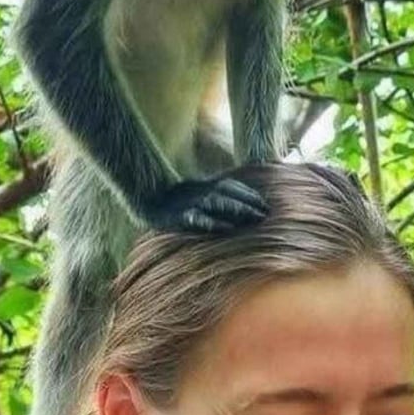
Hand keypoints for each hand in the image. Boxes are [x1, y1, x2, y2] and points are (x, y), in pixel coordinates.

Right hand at [140, 176, 267, 232]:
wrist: (147, 202)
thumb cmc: (177, 201)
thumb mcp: (198, 193)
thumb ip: (218, 197)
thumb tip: (243, 206)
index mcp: (206, 186)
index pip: (232, 186)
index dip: (249, 194)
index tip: (266, 205)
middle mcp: (200, 192)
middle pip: (228, 194)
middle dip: (248, 203)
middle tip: (266, 214)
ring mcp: (190, 204)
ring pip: (217, 204)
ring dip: (237, 210)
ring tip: (253, 218)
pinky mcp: (179, 218)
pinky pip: (198, 220)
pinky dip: (213, 223)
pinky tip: (227, 229)